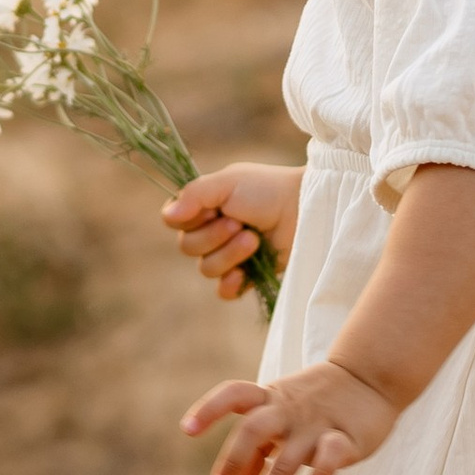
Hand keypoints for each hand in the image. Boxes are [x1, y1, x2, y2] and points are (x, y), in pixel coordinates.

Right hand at [161, 161, 301, 300]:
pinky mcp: (248, 276)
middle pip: (188, 248)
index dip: (190, 220)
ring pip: (206, 269)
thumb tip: (168, 217)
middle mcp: (213, 231)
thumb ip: (194, 195)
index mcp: (204, 206)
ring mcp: (230, 255)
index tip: (211, 209)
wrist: (306, 209)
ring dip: (229, 255)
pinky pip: (223, 292)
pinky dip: (229, 284)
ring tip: (254, 240)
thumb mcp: (228, 182)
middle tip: (239, 223)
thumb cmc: (268, 189)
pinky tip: (241, 274)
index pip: (174, 222)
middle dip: (213, 236)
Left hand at [181, 359, 398, 474]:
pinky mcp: (348, 437)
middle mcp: (289, 410)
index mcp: (270, 399)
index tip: (187, 430)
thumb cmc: (317, 401)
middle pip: (253, 429)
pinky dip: (322, 473)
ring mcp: (317, 424)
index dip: (209, 409)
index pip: (234, 394)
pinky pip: (332, 454)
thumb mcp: (282, 411)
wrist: (370, 375)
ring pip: (287, 460)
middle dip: (233, 459)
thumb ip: (259, 443)